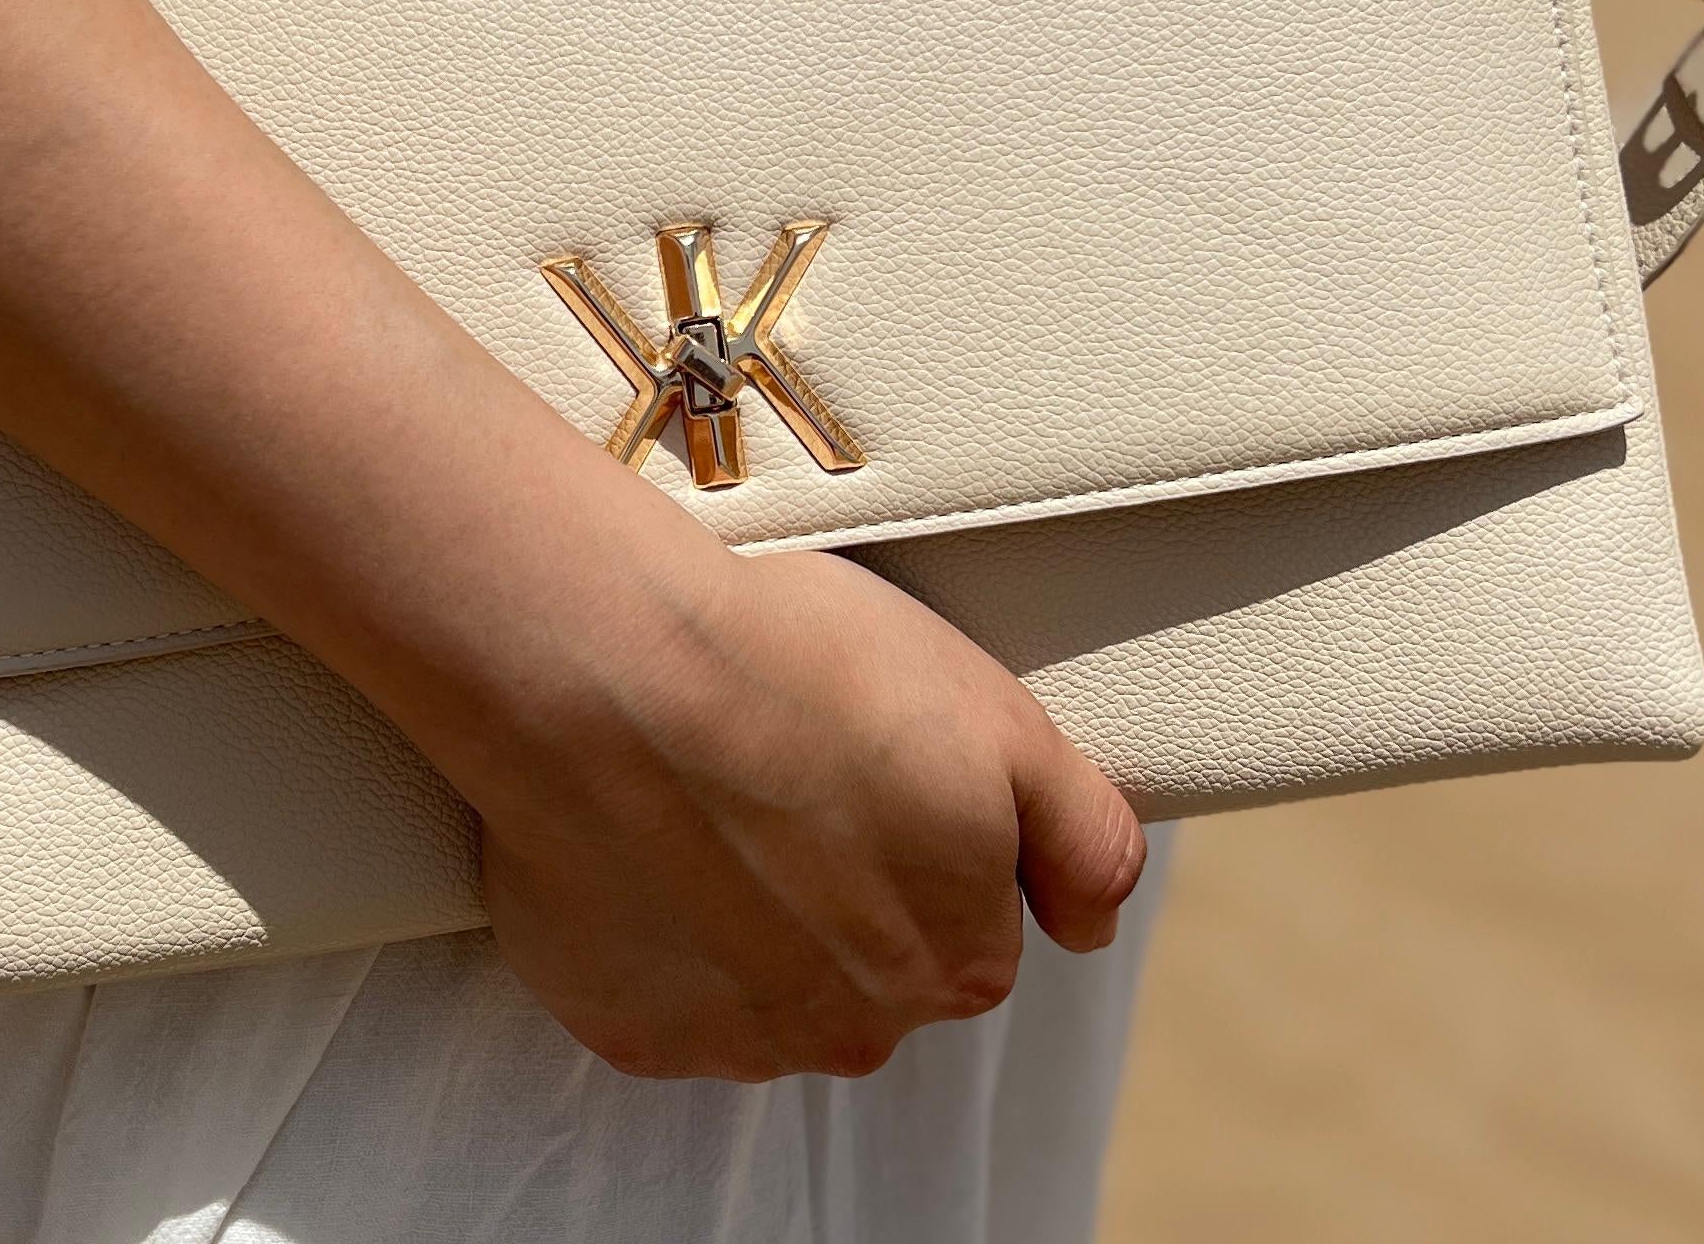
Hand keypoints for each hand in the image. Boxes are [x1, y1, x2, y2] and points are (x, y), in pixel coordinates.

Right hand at [475, 546, 1143, 1081]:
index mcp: (959, 961)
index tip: (871, 753)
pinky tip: (644, 830)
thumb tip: (1093, 919)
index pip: (976, 920)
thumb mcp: (999, 716)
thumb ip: (1083, 836)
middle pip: (873, 962)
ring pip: (770, 978)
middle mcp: (858, 1029)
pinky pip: (665, 983)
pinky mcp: (631, 1025)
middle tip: (789, 760)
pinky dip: (659, 922)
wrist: (610, 669)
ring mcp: (737, 1036)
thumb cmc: (800, 668)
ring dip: (748, 907)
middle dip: (841, 876)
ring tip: (707, 785)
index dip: (926, 825)